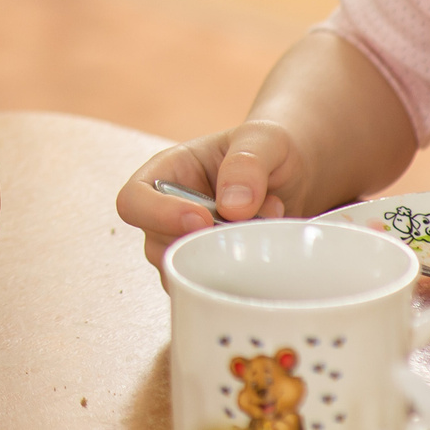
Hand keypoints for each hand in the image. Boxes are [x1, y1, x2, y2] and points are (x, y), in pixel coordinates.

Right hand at [117, 124, 311, 270]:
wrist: (295, 174)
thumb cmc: (267, 149)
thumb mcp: (263, 140)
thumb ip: (245, 165)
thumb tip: (232, 206)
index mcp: (169, 173)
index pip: (134, 201)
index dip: (157, 215)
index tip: (201, 219)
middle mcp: (171, 212)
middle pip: (156, 246)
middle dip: (204, 243)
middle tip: (248, 225)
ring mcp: (190, 243)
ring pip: (184, 272)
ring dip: (226, 259)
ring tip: (265, 227)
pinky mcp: (214, 268)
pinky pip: (212, 288)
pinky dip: (240, 278)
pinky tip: (263, 250)